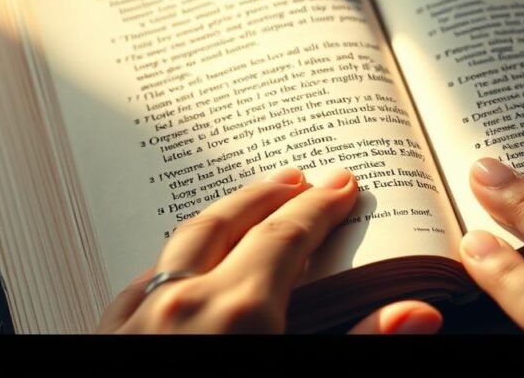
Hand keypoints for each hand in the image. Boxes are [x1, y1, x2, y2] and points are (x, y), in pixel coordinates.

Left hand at [97, 167, 441, 333]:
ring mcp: (137, 316)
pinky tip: (180, 266)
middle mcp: (183, 299)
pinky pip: (145, 279)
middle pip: (230, 221)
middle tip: (298, 177)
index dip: (319, 207)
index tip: (341, 186)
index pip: (287, 235)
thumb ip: (356, 346)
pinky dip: (175, 259)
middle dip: (268, 194)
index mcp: (238, 309)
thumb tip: (416, 315)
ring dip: (220, 217)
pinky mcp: (107, 336)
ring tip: (246, 206)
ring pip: (181, 244)